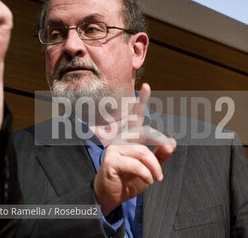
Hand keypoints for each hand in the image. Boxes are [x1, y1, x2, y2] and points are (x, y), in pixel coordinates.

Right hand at [93, 83, 176, 214]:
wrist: (111, 196)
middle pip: (145, 131)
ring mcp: (115, 148)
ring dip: (154, 167)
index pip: (136, 116)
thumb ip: (160, 156)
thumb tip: (173, 142)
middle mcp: (122, 138)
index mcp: (130, 138)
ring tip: (157, 178)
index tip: (147, 86)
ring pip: (143, 151)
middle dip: (159, 141)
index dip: (142, 101)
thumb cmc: (129, 180)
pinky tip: (148, 180)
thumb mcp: (149, 168)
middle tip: (167, 151)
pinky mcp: (111, 160)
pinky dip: (146, 173)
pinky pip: (135, 163)